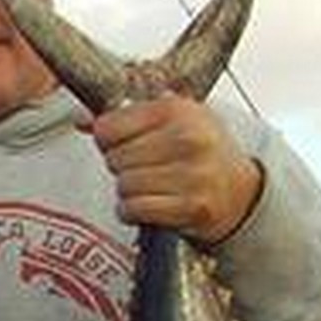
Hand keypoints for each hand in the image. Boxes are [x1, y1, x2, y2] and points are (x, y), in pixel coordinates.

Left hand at [87, 96, 261, 244]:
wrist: (239, 190)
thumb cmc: (201, 151)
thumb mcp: (173, 119)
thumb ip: (126, 116)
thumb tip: (80, 121)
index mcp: (177, 109)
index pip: (109, 127)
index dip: (107, 139)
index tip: (121, 143)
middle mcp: (187, 138)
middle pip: (115, 158)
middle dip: (121, 167)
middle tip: (142, 168)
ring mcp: (191, 174)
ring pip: (124, 185)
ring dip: (128, 191)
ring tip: (150, 186)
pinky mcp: (191, 206)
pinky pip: (135, 209)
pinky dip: (133, 211)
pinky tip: (149, 205)